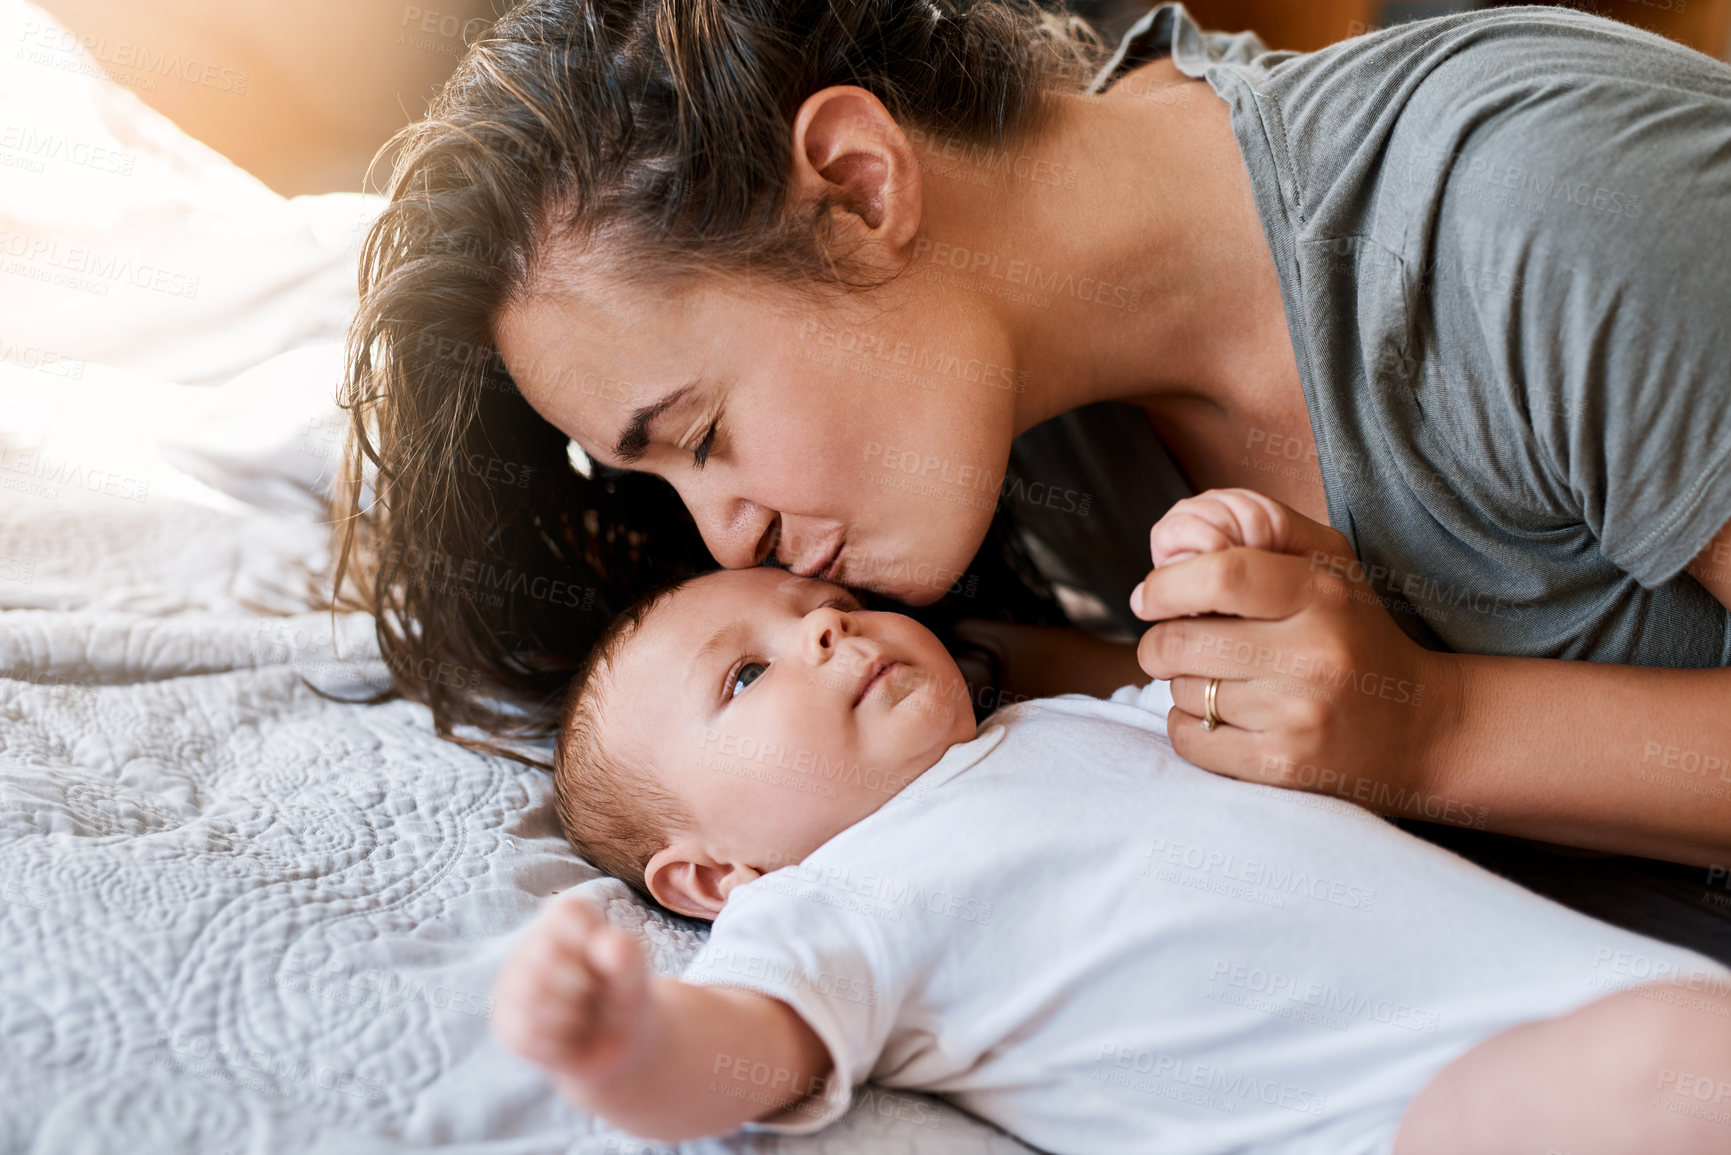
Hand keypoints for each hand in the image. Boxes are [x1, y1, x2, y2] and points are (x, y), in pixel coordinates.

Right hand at [492, 895, 651, 1086]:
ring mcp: (512, 982)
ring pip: (532, 997)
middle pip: (547, 957)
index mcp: (565, 917)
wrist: (614, 1045)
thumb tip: (614, 944)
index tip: (610, 956)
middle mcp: (531, 943)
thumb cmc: (622, 997)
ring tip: (583, 1015)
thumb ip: (628, 959)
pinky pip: (528, 1033)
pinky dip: (559, 1043)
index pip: (569, 910)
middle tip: (595, 994)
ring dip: (571, 1017)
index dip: (593, 939)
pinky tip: (569, 1037)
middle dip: (583, 986)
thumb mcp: (634, 978)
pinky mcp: (504, 1020)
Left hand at [1132, 490, 1460, 802]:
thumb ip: (1262, 530)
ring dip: (1185, 685)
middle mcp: (1312, 654)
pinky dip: (1190, 727)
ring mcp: (1298, 715)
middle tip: (1181, 643)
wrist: (1422, 728)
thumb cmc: (1355, 633)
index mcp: (1321, 594)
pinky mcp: (1283, 765)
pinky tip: (1225, 717)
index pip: (1219, 575)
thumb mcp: (1329, 565)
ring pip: (1182, 692)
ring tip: (1226, 682)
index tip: (1150, 597)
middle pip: (1178, 641)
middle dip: (1162, 641)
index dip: (1164, 586)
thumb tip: (1177, 538)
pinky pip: (1189, 739)